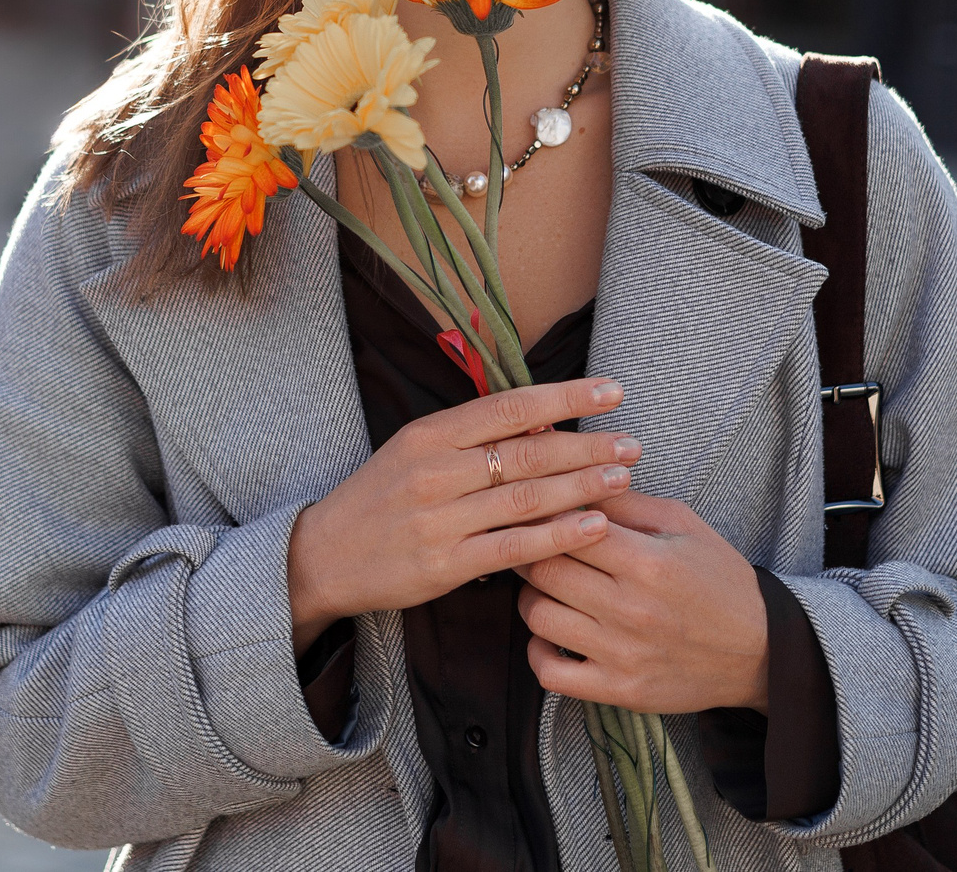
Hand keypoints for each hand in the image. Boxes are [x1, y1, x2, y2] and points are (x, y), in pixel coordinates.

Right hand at [288, 379, 640, 653]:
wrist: (323, 556)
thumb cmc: (379, 497)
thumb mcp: (416, 450)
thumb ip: (472, 434)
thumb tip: (540, 417)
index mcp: (430, 434)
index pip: (510, 406)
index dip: (566, 397)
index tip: (612, 391)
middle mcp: (435, 472)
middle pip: (527, 452)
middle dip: (587, 445)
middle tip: (633, 442)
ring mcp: (440, 520)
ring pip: (526, 498)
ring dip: (582, 487)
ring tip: (623, 477)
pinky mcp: (445, 565)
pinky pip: (514, 547)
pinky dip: (557, 536)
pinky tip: (594, 527)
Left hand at [514, 490, 770, 714]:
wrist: (759, 650)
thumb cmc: (719, 579)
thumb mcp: (684, 525)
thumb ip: (626, 502)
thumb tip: (575, 481)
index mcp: (649, 561)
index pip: (568, 528)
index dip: (545, 516)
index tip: (539, 512)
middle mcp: (631, 609)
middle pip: (544, 569)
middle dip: (530, 550)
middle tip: (530, 543)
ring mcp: (622, 654)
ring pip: (538, 616)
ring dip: (531, 596)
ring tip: (546, 585)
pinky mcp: (618, 690)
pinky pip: (549, 673)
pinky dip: (537, 651)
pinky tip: (550, 633)